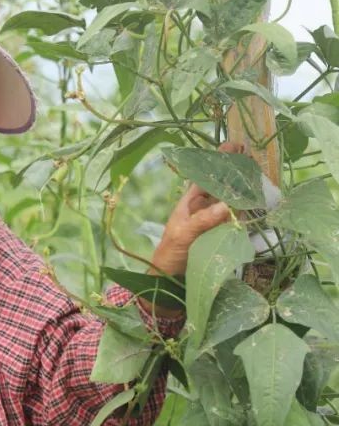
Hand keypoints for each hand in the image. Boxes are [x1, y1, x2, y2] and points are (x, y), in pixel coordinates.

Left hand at [140, 142, 241, 318]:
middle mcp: (202, 208)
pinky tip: (257, 200)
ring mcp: (213, 220)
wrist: (169, 279)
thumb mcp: (183, 235)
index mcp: (189, 203)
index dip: (217, 160)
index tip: (231, 145)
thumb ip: (202, 221)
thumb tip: (225, 206)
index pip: (204, 176)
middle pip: (221, 184)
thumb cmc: (170, 253)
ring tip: (256, 171)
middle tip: (249, 152)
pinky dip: (246, 208)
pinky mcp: (221, 234)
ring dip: (242, 185)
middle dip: (234, 169)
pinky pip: (236, 217)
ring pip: (230, 198)